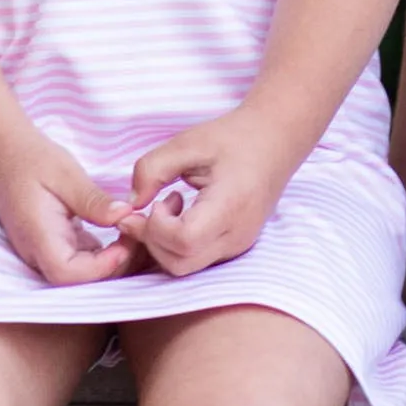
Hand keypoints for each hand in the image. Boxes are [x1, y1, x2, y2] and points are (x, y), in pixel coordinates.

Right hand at [0, 126, 135, 286]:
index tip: (126, 242)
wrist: (0, 152)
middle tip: (139, 235)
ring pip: (81, 273)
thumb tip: (126, 215)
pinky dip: (104, 253)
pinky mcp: (54, 244)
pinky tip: (123, 233)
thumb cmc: (29, 158)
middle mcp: (37, 251)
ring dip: (112, 261)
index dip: (100, 267)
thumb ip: (93, 200)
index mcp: (36, 235)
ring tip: (135, 233)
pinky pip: (81, 260)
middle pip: (77, 280)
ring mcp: (44, 251)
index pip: (66, 273)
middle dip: (113, 266)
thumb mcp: (65, 173)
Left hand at [124, 104, 298, 282]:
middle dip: (153, 240)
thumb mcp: (187, 143)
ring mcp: (238, 245)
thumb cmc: (232, 138)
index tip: (157, 200)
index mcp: (230, 205)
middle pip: (180, 263)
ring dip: (164, 243)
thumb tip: (130, 204)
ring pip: (186, 267)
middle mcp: (237, 234)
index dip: (158, 226)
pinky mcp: (235, 247)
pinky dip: (178, 244)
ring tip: (168, 205)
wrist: (275, 141)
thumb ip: (151, 170)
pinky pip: (196, 259)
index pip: (184, 241)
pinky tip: (181, 214)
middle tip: (151, 205)